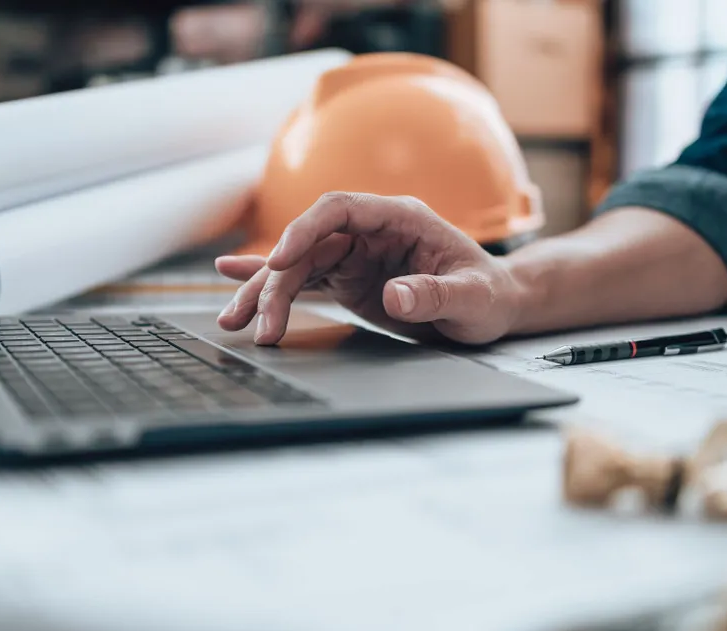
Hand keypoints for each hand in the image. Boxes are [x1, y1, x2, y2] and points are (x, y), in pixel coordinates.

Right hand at [214, 192, 523, 345]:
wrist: (494, 307)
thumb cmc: (489, 296)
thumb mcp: (472, 298)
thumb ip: (435, 294)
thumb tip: (397, 296)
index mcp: (399, 218)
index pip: (339, 210)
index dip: (304, 230)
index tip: (280, 260)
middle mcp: (370, 231)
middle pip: (308, 245)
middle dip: (276, 282)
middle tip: (259, 323)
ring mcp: (356, 254)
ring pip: (298, 266)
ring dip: (264, 292)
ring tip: (232, 320)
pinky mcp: (349, 279)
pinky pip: (303, 280)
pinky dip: (271, 286)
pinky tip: (234, 283)